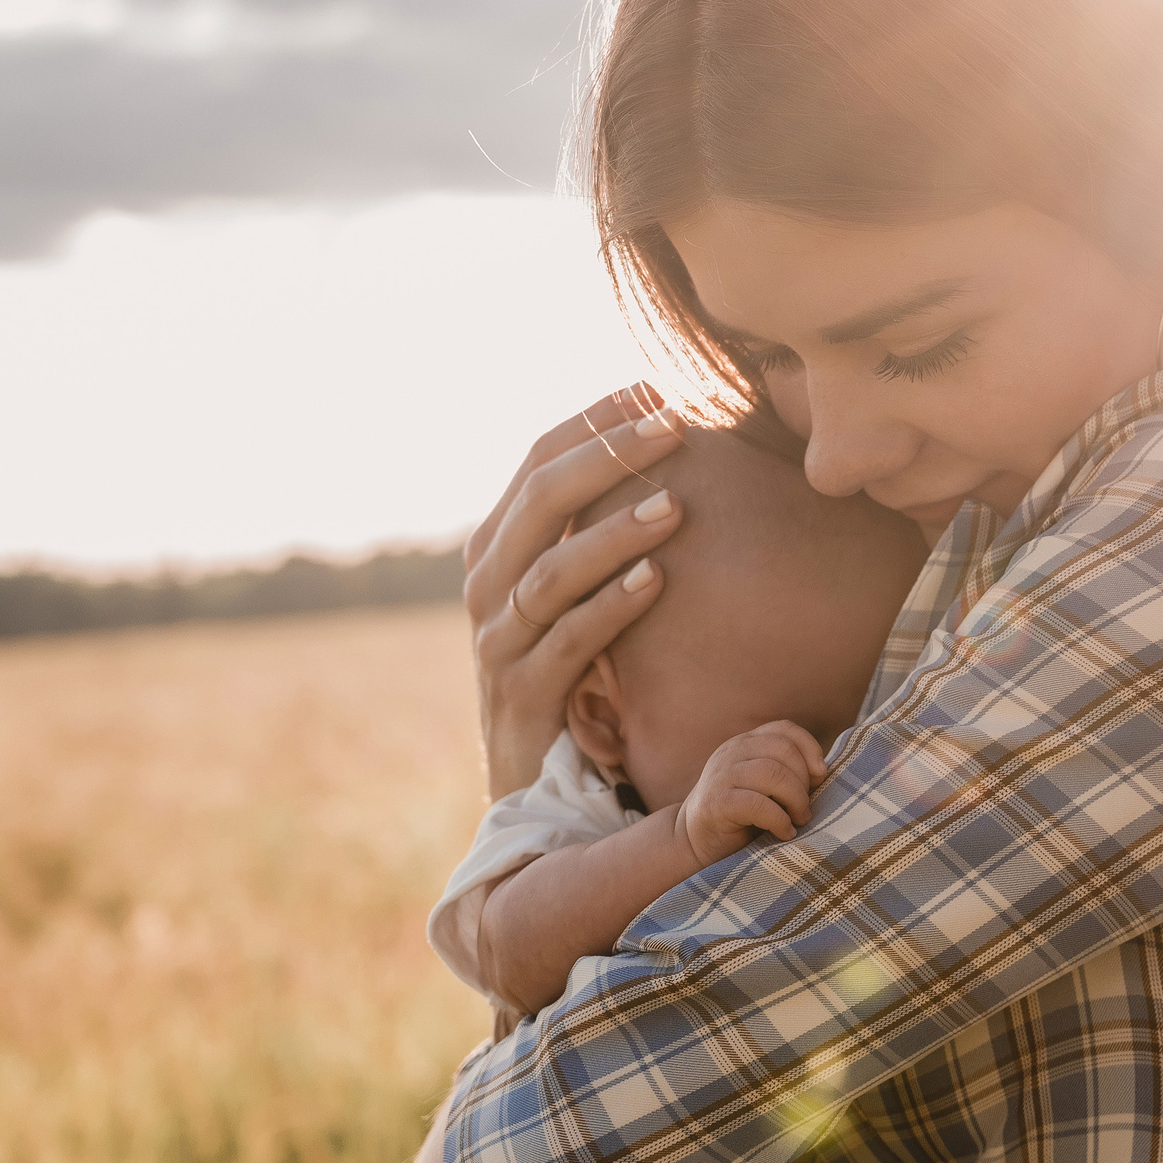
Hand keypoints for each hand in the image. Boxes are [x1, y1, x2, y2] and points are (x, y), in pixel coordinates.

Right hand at [464, 388, 686, 797]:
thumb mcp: (570, 588)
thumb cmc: (569, 665)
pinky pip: (567, 642)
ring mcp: (499, 642)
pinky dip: (611, 608)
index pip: (536, 460)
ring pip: (551, 571)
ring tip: (675, 505)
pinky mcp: (524, 695)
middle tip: (675, 425)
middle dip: (609, 455)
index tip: (655, 387)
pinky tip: (657, 581)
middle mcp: (486, 586)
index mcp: (496, 546)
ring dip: (614, 534)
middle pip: (539, 500)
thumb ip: (591, 527)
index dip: (593, 420)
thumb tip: (659, 446)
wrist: (534, 776)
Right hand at [672, 721, 829, 869]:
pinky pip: (757, 804)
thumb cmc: (740, 815)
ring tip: (799, 819)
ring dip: (795, 799)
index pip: (784, 729)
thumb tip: (823, 771)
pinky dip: (779, 820)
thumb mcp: (764, 786)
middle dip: (804, 780)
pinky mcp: (716, 804)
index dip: (810, 748)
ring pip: (772, 773)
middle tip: (805, 808)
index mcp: (746, 743)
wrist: (694, 842)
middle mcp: (732, 752)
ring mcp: (721, 776)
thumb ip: (786, 772)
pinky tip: (784, 832)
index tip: (820, 776)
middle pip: (783, 749)